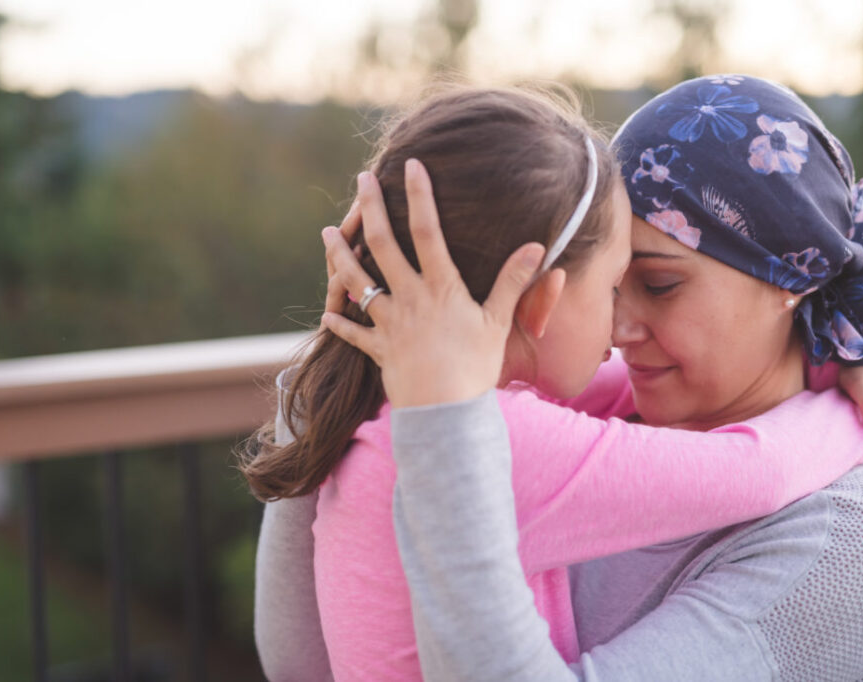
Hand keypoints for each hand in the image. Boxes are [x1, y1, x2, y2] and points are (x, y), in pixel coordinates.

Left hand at [320, 159, 544, 407]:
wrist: (444, 414)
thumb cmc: (475, 368)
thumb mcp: (498, 322)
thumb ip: (513, 282)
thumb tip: (535, 246)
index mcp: (440, 287)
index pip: (427, 231)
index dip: (419, 196)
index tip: (411, 166)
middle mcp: (410, 298)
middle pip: (383, 244)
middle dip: (370, 208)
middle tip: (362, 180)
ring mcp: (389, 323)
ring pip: (357, 281)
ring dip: (340, 256)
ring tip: (327, 233)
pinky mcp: (378, 350)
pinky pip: (353, 333)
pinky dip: (340, 323)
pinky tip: (328, 313)